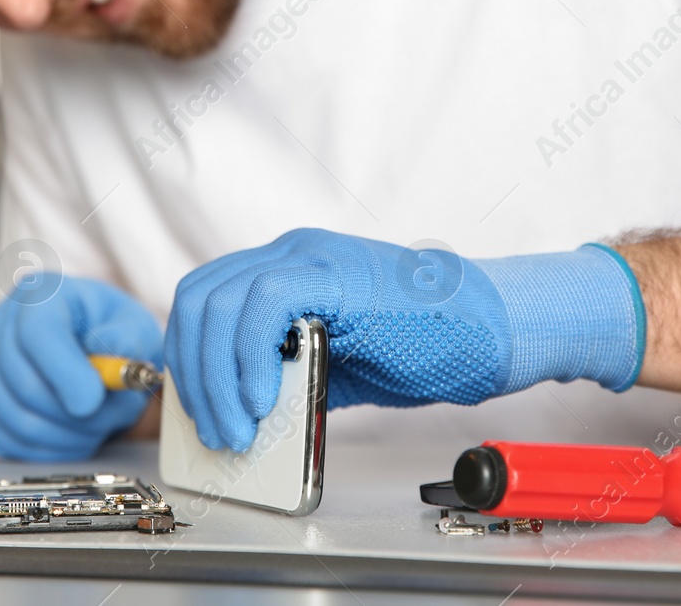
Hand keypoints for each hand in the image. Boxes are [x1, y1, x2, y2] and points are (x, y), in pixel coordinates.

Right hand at [0, 275, 161, 460]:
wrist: (88, 345)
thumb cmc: (107, 331)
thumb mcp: (132, 324)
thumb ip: (128, 338)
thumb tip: (114, 356)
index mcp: (39, 294)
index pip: (37, 333)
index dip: (64, 373)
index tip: (93, 401)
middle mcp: (0, 324)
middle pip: (23, 382)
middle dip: (74, 413)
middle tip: (112, 416)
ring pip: (15, 418)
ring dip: (65, 434)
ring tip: (98, 424)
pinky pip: (6, 440)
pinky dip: (45, 449)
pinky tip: (72, 435)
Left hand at [164, 229, 643, 451]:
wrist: (492, 331)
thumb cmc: (426, 346)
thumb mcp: (336, 364)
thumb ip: (287, 372)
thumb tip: (242, 410)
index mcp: (287, 269)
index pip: (206, 298)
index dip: (189, 354)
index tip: (199, 406)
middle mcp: (292, 253)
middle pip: (199, 299)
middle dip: (194, 372)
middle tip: (216, 428)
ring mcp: (311, 258)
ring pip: (219, 302)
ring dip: (215, 376)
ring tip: (235, 428)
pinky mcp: (335, 276)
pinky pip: (260, 304)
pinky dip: (246, 357)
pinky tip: (259, 400)